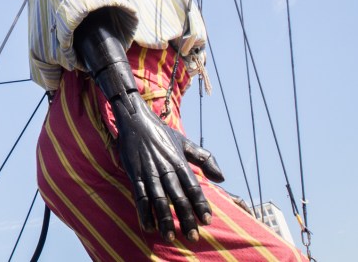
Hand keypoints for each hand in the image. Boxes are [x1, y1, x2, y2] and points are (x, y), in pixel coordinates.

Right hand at [113, 93, 223, 241]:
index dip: (200, 205)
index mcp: (179, 162)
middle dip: (185, 218)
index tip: (207, 221)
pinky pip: (140, 196)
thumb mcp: (185, 143)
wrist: (136, 120)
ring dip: (165, 220)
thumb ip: (205, 159)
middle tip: (192, 237)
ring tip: (170, 237)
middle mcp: (166, 169)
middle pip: (178, 198)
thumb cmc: (161, 133)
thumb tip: (222, 178)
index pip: (193, 187)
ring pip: (159, 200)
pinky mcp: (134, 174)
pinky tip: (148, 226)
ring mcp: (149, 172)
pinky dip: (144, 212)